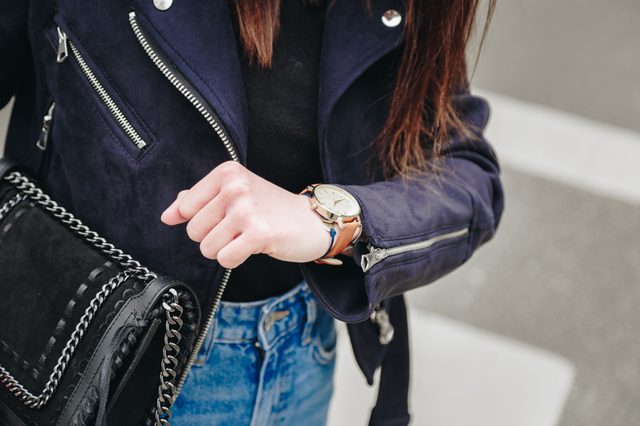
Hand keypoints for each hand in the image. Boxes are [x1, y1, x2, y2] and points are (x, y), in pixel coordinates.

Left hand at [160, 161, 334, 267]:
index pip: (186, 208)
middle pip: (194, 231)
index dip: (202, 220)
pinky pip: (224, 258)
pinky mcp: (259, 233)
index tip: (227, 215)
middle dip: (213, 237)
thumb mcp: (234, 194)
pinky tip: (253, 247)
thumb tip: (166, 216)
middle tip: (241, 228)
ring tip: (247, 236)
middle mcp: (236, 187)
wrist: (311, 221)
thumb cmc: (269, 208)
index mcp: (226, 173)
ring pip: (207, 248)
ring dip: (225, 249)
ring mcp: (247, 210)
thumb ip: (198, 200)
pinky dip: (235, 259)